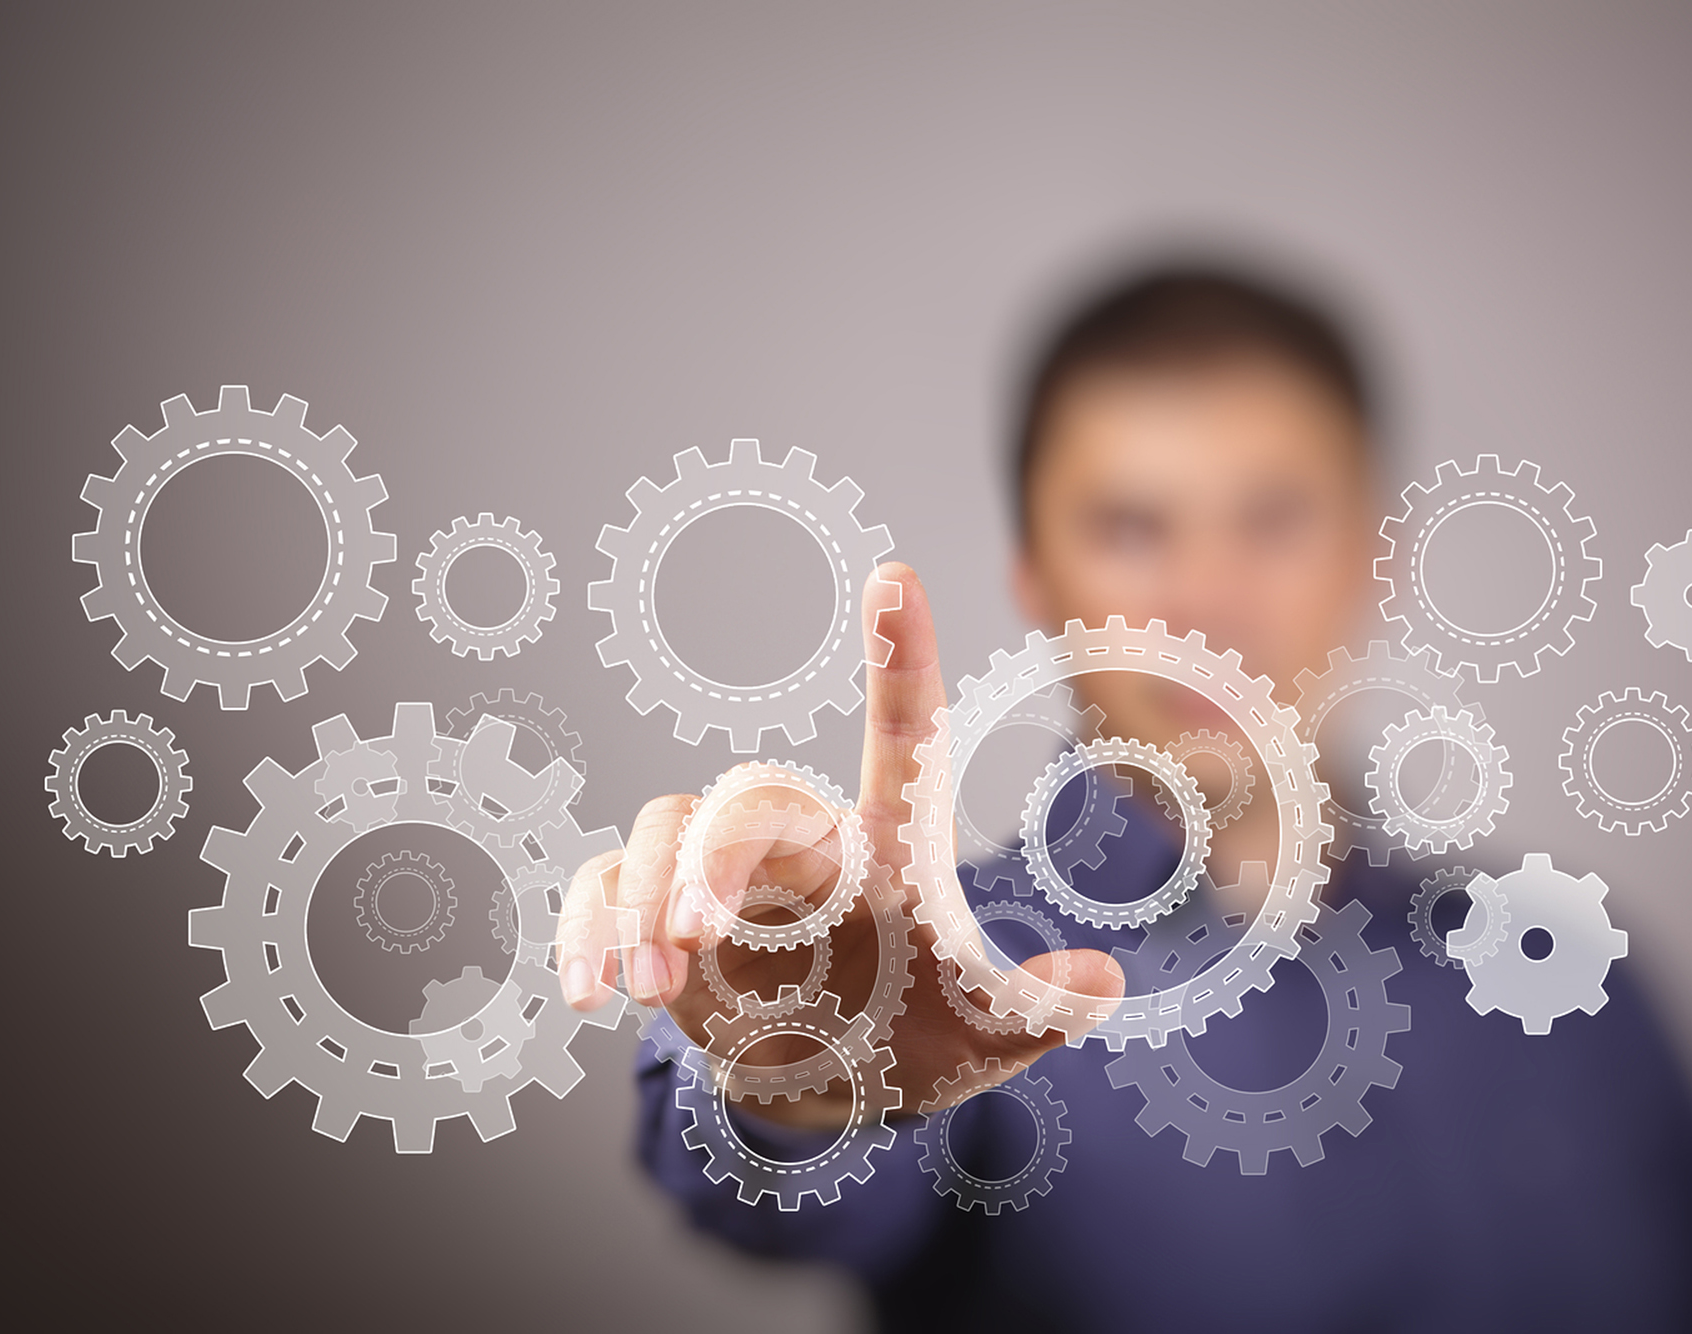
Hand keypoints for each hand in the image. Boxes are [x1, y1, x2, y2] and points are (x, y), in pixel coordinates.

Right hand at [555, 561, 1125, 1126]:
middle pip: (751, 795)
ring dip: (646, 897)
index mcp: (889, 850)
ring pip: (665, 824)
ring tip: (653, 987)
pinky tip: (590, 993)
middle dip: (715, 854)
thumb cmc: (919, 1030)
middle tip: (700, 934)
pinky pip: (601, 885)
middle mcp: (803, 845)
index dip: (899, 660)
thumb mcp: (984, 1030)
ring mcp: (720, 874)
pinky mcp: (655, 912)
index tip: (896, 576)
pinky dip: (587, 929)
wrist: (833, 1076)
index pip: (901, 738)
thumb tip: (1104, 987)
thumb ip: (1037, 1010)